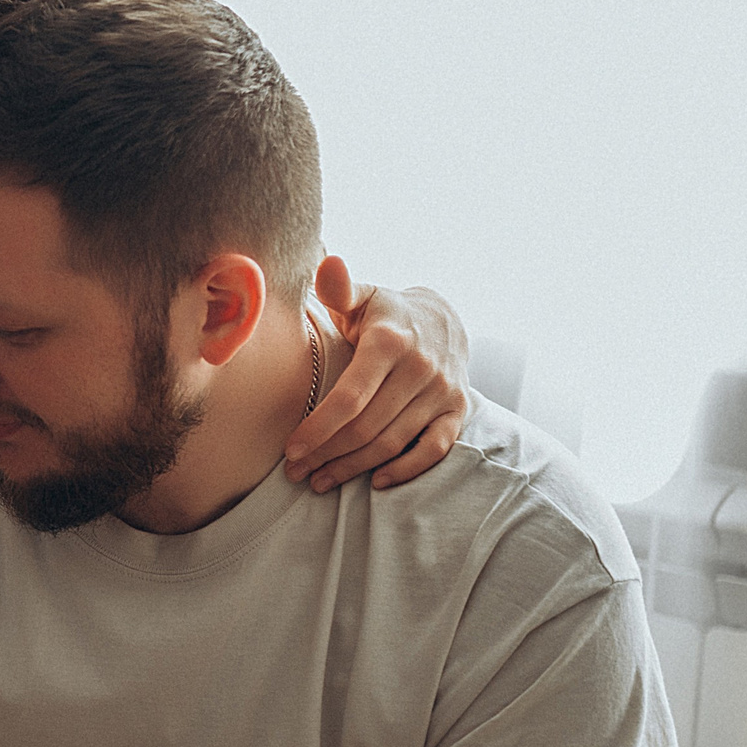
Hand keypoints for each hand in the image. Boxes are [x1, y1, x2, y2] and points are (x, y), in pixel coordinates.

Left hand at [283, 256, 471, 492]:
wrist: (443, 319)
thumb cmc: (384, 313)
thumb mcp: (362, 296)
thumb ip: (340, 287)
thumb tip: (327, 264)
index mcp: (389, 342)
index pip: (350, 397)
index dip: (318, 428)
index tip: (289, 449)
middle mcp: (420, 369)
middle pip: (366, 426)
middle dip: (326, 453)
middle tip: (296, 472)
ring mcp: (442, 392)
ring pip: (392, 442)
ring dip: (353, 467)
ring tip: (319, 480)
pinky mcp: (457, 410)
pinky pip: (433, 450)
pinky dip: (405, 470)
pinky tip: (374, 482)